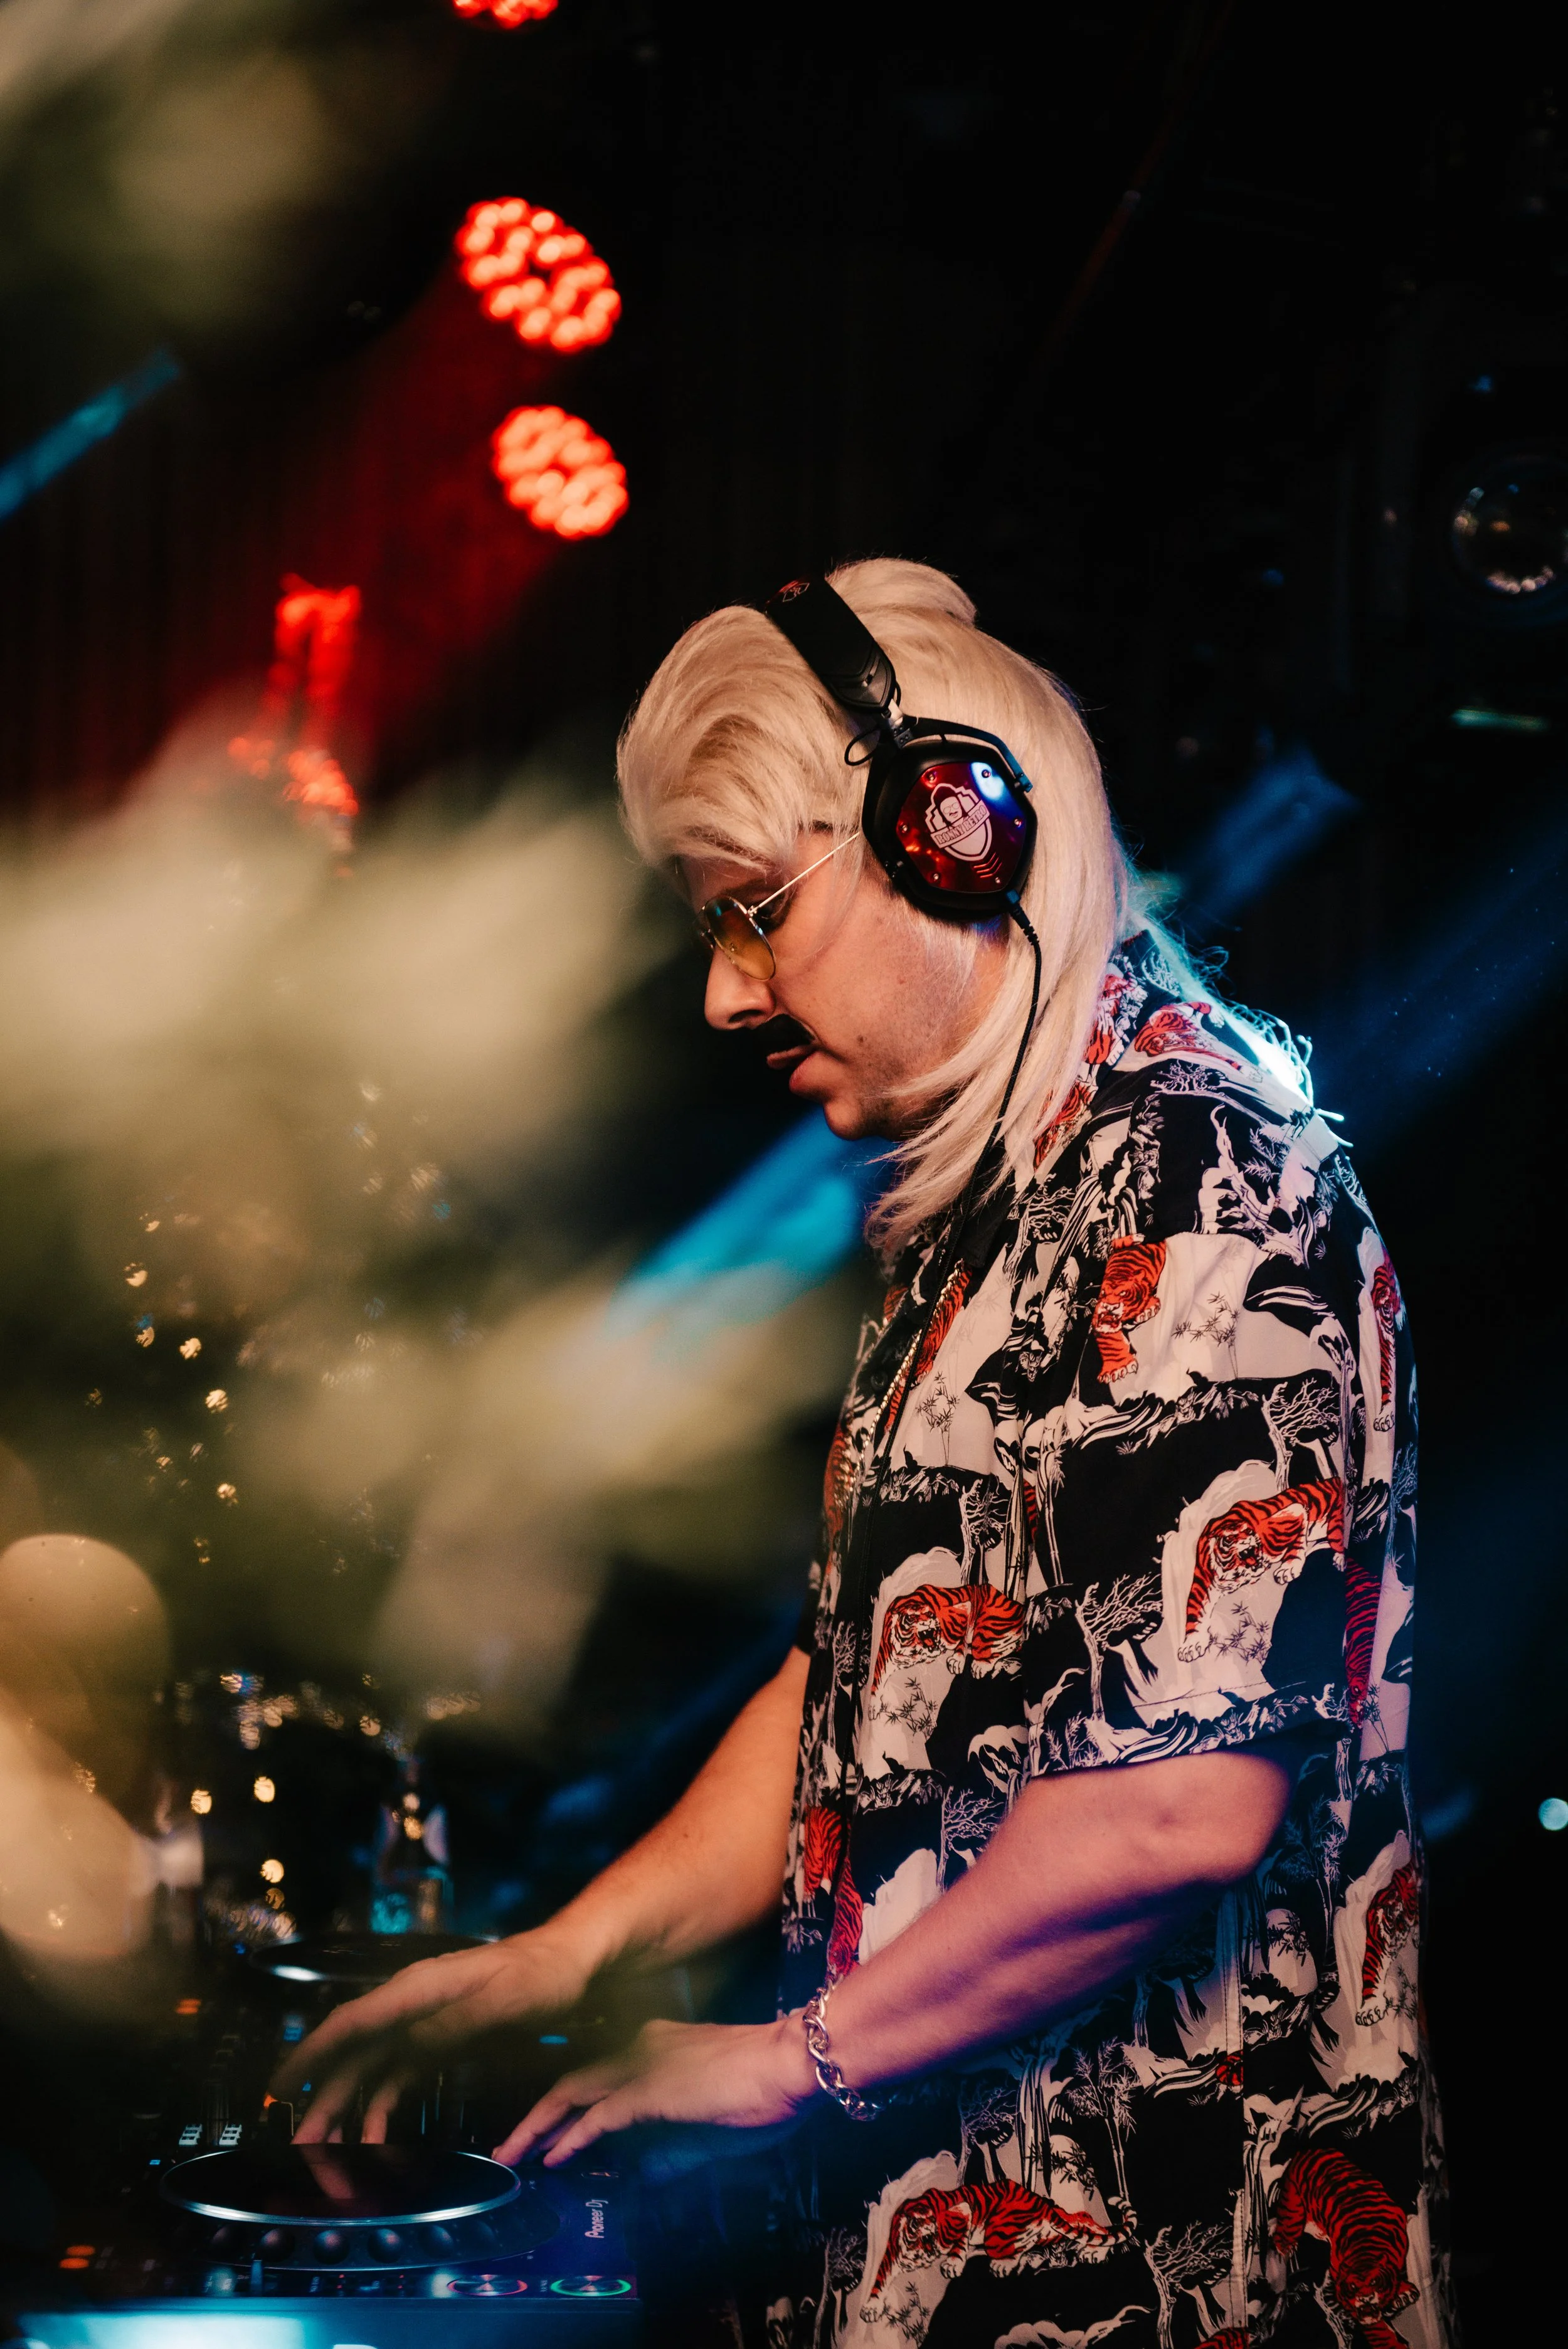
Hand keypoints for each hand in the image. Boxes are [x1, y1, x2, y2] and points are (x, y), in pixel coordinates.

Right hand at [275, 1927, 591, 2143]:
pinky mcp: (436, 2040)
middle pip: (352, 2055)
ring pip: (369, 2072)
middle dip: (325, 2102)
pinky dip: (382, 2108)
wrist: (569, 1959)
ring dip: (348, 2113)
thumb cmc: (540, 1973)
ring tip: (328, 2156)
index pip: (351, 2022)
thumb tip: (406, 2049)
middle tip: (303, 2147)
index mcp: (417, 1989)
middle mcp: (410, 2005)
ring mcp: (421, 2023)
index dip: (311, 2054)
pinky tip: (376, 2139)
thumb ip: (452, 2026)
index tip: (281, 2087)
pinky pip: (396, 2077)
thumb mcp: (501, 2001)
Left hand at [495, 2014, 818, 2167]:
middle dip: (536, 2116)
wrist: (788, 2063)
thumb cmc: (760, 2089)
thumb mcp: (709, 2125)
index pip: (597, 2075)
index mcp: (655, 2047)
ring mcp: (642, 2066)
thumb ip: (675, 2147)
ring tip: (513, 2154)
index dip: (565, 2103)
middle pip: (572, 2082)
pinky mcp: (648, 2091)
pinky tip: (554, 2157)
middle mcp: (640, 2048)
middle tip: (508, 2146)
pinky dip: (572, 2138)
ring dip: (539, 2126)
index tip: (543, 2131)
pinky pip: (597, 2118)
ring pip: (572, 2094)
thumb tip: (648, 2172)